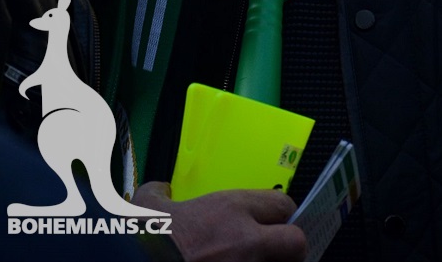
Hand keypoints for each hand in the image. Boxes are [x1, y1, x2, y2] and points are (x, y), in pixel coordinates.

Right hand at [133, 183, 306, 261]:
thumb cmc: (146, 240)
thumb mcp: (148, 206)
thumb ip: (161, 195)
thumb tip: (159, 191)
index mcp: (230, 210)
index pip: (282, 204)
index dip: (278, 214)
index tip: (270, 220)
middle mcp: (245, 242)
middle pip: (295, 242)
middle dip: (289, 246)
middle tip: (275, 250)